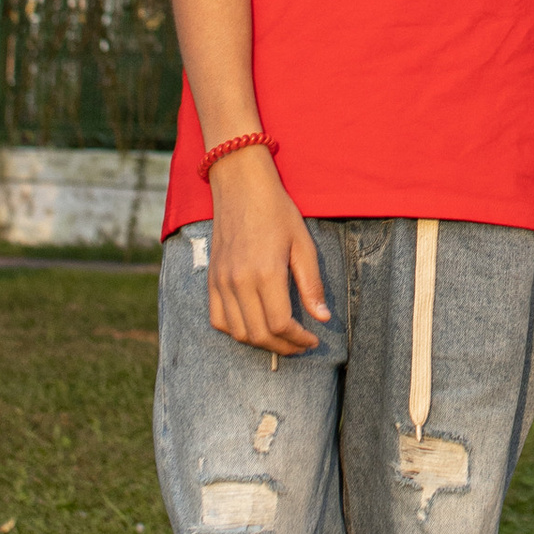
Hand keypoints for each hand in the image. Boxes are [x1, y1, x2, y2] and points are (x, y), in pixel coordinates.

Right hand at [206, 143, 329, 354]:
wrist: (241, 186)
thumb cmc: (277, 211)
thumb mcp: (303, 244)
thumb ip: (311, 284)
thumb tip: (322, 318)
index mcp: (266, 273)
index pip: (280, 324)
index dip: (298, 339)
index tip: (312, 340)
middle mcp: (239, 281)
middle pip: (259, 334)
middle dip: (283, 347)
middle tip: (300, 345)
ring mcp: (221, 282)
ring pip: (238, 332)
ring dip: (261, 343)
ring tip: (280, 339)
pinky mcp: (211, 279)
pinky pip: (218, 319)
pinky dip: (236, 331)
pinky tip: (253, 327)